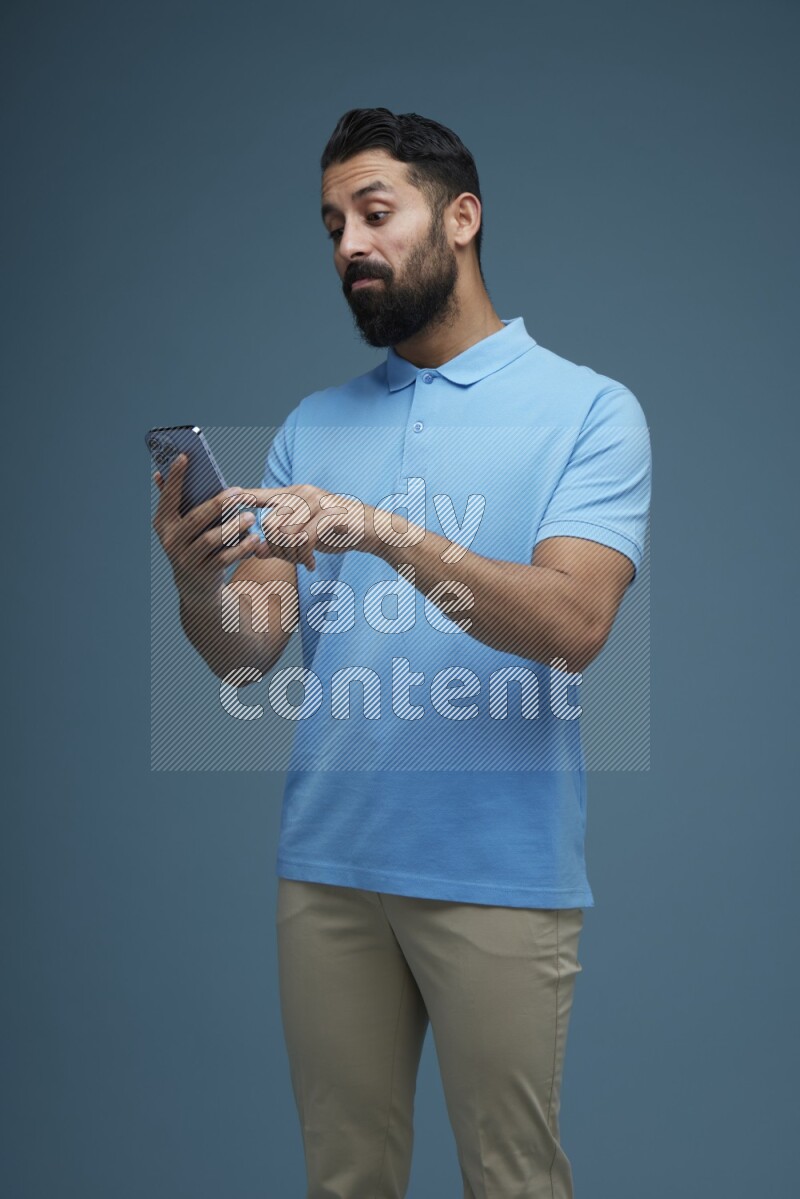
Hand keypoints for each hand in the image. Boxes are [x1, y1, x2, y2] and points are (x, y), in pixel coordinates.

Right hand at [152, 454, 259, 596]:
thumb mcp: (181, 524)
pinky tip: (254, 538)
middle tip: (241, 493)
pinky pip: (223, 558)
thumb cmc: (192, 543)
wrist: (194, 585)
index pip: (168, 497)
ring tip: (251, 517)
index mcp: (163, 523)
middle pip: (195, 518)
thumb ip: (175, 501)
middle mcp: (170, 540)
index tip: (185, 456)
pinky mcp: (202, 573)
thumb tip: (159, 473)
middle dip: (219, 504)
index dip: (175, 477)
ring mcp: (185, 558)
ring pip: (210, 540)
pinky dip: (240, 548)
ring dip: (233, 526)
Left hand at [242, 484, 372, 571]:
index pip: (262, 495)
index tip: (226, 498)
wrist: (371, 530)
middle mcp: (303, 493)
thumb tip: (256, 550)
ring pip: (285, 533)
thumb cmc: (336, 531)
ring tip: (303, 562)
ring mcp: (316, 502)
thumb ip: (280, 541)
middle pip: (270, 524)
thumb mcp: (306, 536)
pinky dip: (304, 557)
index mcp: (295, 494)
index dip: (243, 498)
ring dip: (291, 555)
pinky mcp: (328, 515)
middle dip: (277, 549)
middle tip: (292, 560)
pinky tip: (311, 565)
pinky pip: (304, 540)